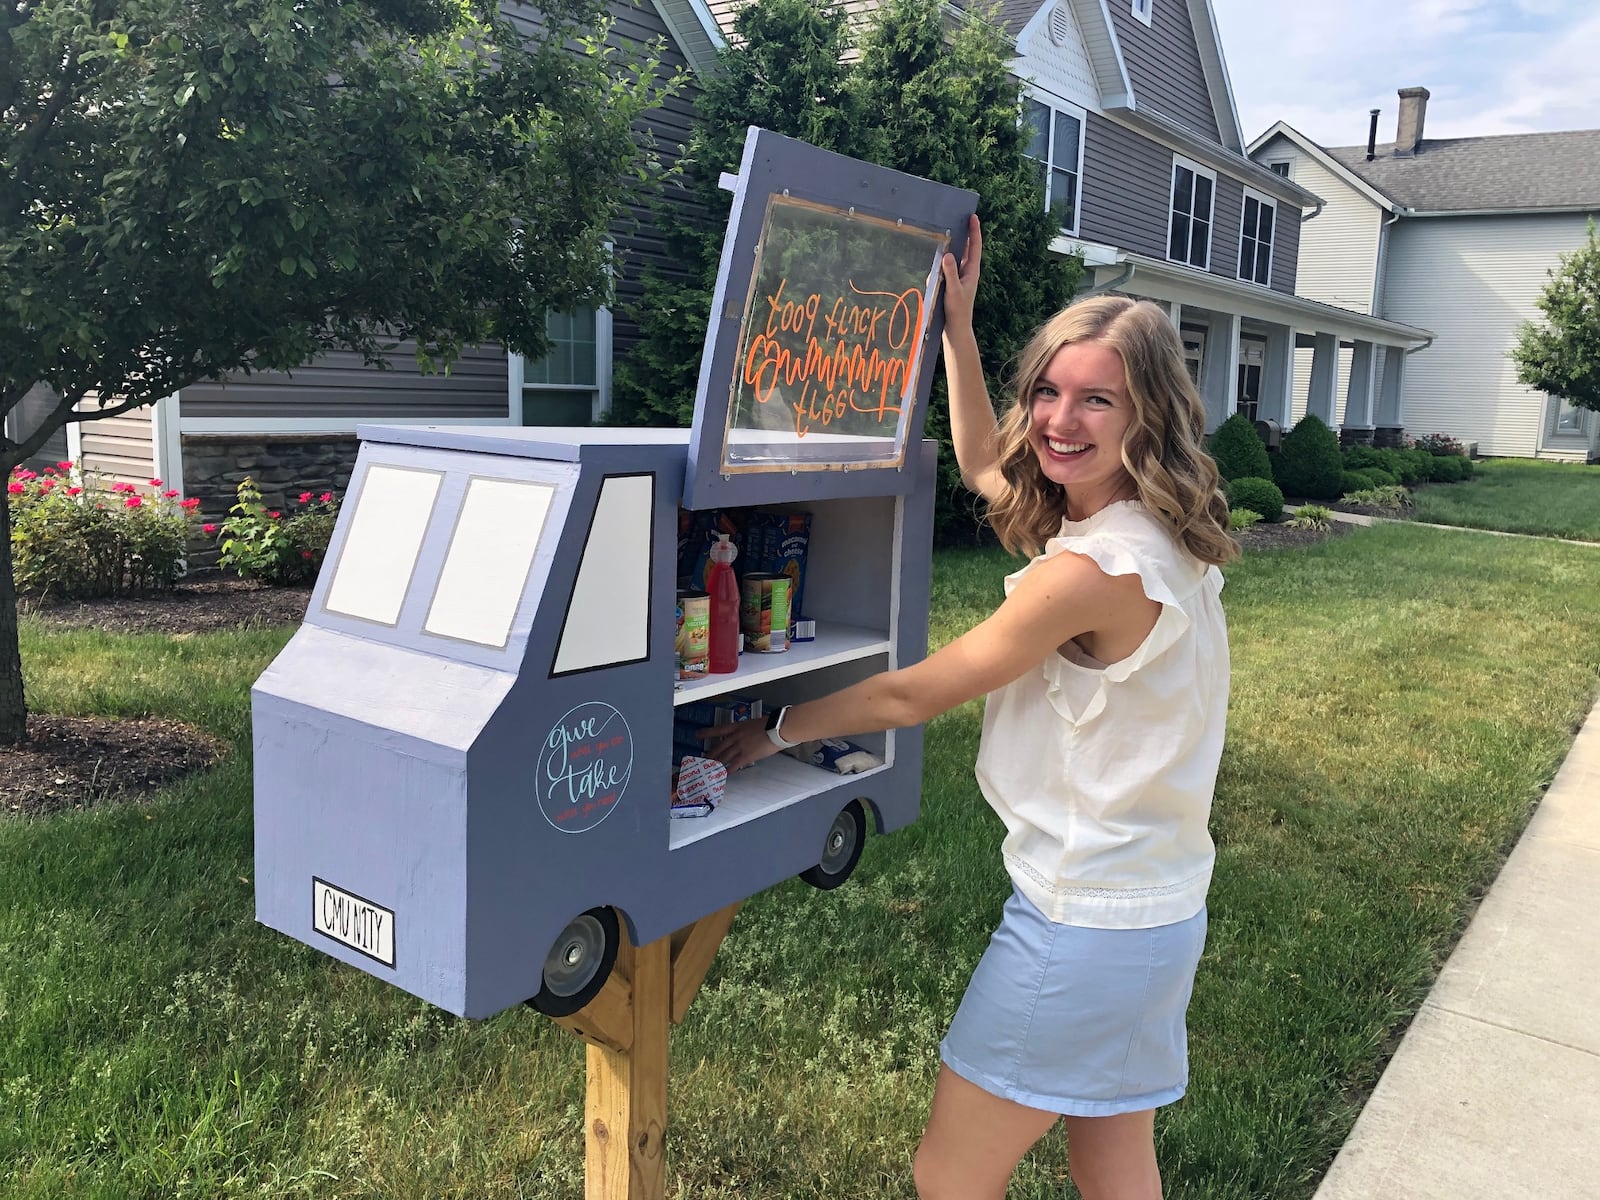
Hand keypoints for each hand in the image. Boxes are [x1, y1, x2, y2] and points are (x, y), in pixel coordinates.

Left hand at [699, 719, 782, 773]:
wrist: (777, 729)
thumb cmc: (770, 724)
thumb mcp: (754, 724)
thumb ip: (746, 730)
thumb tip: (746, 736)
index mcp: (737, 727)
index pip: (718, 730)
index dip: (707, 733)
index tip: (698, 735)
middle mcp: (735, 737)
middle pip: (719, 746)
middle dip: (710, 753)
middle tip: (703, 758)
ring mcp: (740, 747)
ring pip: (724, 757)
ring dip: (716, 763)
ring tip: (709, 768)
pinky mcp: (746, 756)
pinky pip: (734, 765)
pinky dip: (728, 770)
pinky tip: (724, 774)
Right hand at [939, 214, 981, 335]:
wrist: (956, 329)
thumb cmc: (958, 311)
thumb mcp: (953, 290)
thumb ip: (950, 273)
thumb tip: (947, 254)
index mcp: (972, 271)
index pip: (974, 247)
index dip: (974, 231)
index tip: (973, 217)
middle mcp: (967, 272)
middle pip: (965, 248)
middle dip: (962, 234)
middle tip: (957, 219)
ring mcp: (959, 277)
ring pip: (954, 258)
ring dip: (949, 249)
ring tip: (943, 237)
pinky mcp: (950, 283)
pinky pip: (944, 269)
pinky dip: (939, 265)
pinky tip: (934, 267)